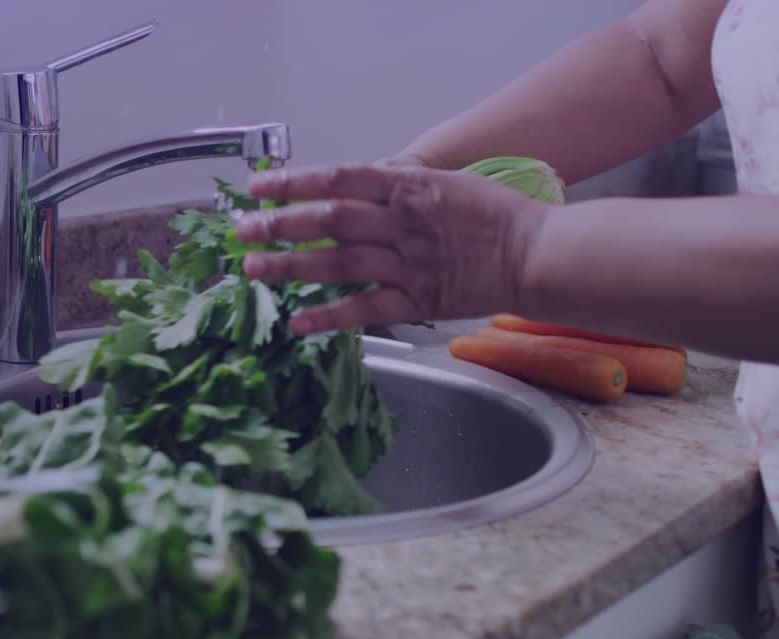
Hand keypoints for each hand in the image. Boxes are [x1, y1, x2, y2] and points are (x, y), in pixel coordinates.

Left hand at [235, 162, 548, 335]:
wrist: (537, 253)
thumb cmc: (494, 216)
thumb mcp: (444, 182)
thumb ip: (397, 187)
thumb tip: (350, 190)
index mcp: (407, 186)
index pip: (338, 178)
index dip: (293, 182)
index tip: (257, 187)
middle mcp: (401, 222)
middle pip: (329, 220)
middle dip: (279, 224)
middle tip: (242, 231)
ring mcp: (407, 262)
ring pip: (338, 263)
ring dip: (292, 266)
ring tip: (255, 270)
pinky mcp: (417, 299)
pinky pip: (364, 309)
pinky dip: (329, 316)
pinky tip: (299, 321)